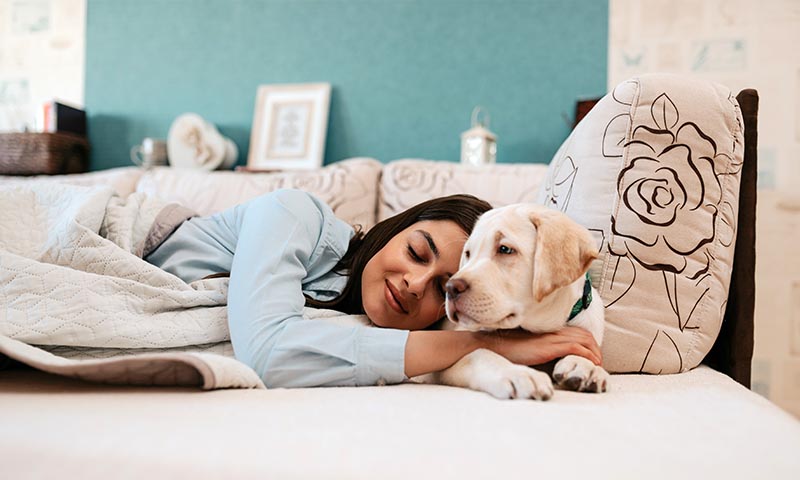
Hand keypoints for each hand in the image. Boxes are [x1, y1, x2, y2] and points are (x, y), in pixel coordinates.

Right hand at [477, 326, 602, 366]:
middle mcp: (554, 332)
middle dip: (596, 349)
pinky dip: (586, 356)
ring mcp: (552, 338)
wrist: (497, 346)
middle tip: (598, 364)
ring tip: (597, 366)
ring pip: (584, 340)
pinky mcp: (550, 346)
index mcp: (550, 331)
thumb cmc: (511, 350)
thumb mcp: (532, 348)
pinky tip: (590, 365)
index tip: (592, 358)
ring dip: (594, 353)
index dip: (589, 345)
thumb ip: (544, 350)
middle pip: (585, 335)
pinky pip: (575, 348)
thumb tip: (553, 361)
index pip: (578, 332)